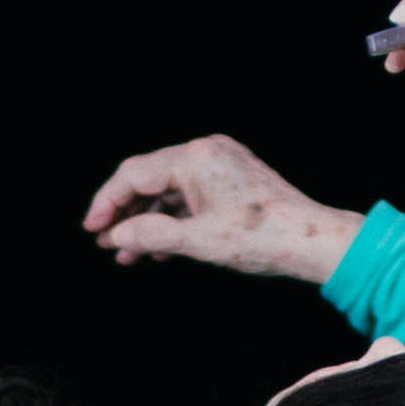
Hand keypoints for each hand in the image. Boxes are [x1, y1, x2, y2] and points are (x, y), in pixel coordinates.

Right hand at [81, 131, 357, 284]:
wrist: (313, 241)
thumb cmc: (262, 239)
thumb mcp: (200, 242)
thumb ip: (152, 236)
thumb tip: (117, 236)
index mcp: (196, 157)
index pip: (134, 173)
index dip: (108, 201)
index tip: (91, 228)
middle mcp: (206, 152)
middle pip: (149, 178)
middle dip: (125, 213)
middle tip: (104, 242)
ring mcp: (220, 164)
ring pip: (168, 189)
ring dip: (147, 221)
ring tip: (127, 254)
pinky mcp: (230, 179)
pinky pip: (189, 195)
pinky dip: (171, 219)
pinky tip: (159, 248)